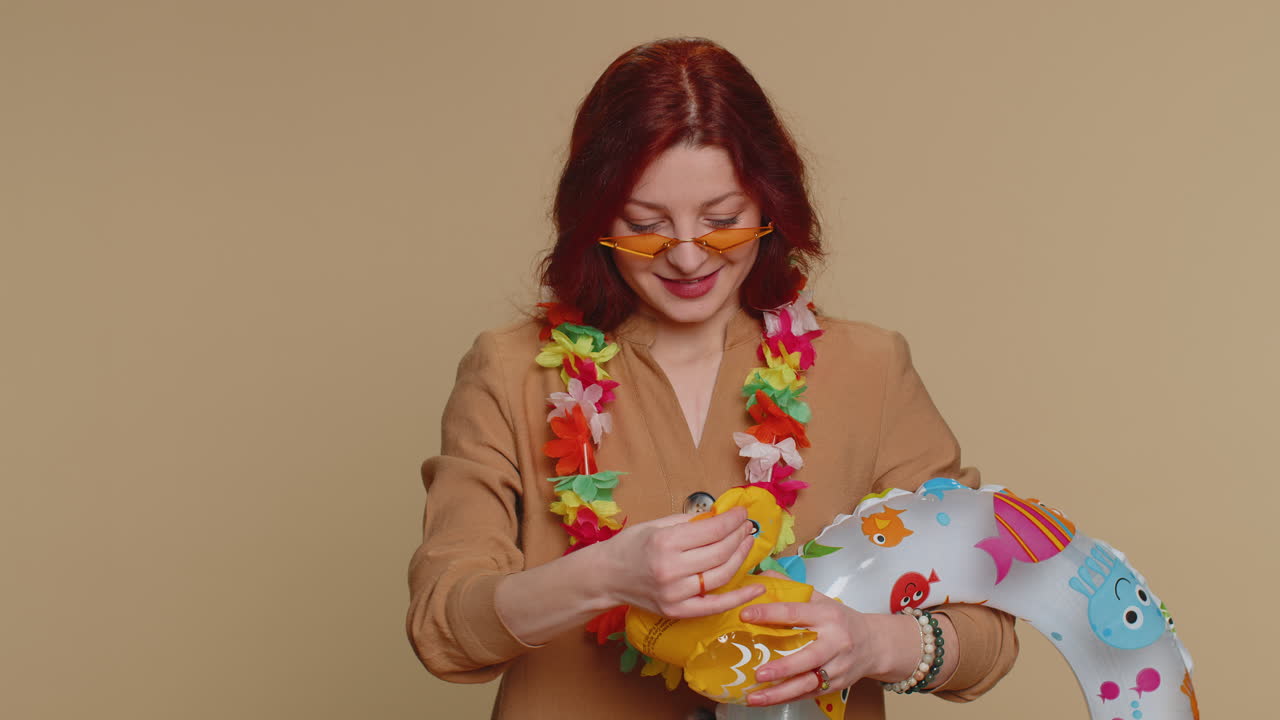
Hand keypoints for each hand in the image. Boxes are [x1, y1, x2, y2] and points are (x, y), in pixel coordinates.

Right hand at [595, 507, 765, 618]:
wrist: (606, 577)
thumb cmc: (630, 546)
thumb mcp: (656, 524)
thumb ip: (689, 521)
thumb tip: (721, 516)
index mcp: (665, 542)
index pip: (712, 530)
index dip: (733, 520)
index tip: (742, 513)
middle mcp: (671, 569)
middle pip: (721, 552)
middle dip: (740, 536)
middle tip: (747, 526)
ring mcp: (675, 594)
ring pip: (722, 575)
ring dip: (741, 557)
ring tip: (748, 543)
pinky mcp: (678, 611)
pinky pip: (715, 605)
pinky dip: (739, 597)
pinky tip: (757, 586)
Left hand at [737, 585, 920, 705]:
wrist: (874, 644)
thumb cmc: (840, 620)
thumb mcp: (820, 598)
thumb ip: (790, 588)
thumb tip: (761, 576)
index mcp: (827, 615)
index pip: (795, 613)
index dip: (769, 613)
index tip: (745, 615)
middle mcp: (835, 642)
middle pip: (809, 656)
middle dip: (783, 667)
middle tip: (758, 673)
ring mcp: (837, 666)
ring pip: (808, 682)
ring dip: (780, 692)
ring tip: (755, 697)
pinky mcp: (836, 685)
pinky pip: (808, 693)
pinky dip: (786, 698)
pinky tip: (765, 700)